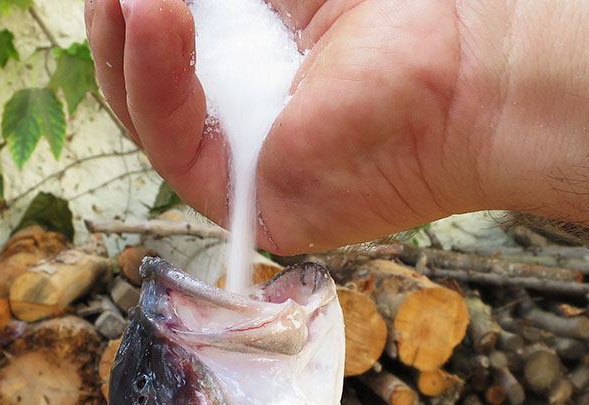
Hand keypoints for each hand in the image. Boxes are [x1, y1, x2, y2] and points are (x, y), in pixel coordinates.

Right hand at [86, 0, 588, 253]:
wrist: (470, 71)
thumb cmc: (395, 16)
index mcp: (239, 73)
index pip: (158, 48)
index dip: (131, 12)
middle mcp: (230, 123)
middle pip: (138, 81)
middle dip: (117, 23)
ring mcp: (233, 167)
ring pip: (143, 114)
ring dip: (124, 42)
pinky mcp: (242, 201)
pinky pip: (174, 143)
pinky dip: (154, 77)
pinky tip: (151, 14)